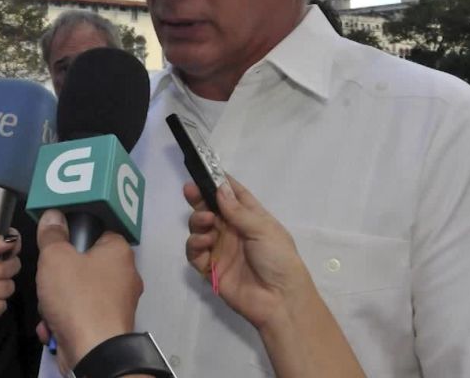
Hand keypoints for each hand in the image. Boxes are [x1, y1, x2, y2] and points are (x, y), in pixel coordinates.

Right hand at [34, 209, 141, 369]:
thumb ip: (52, 234)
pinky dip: (65, 319)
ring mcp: (118, 303)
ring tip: (50, 309)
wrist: (93, 352)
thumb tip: (53, 216)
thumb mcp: (55, 258)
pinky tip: (53, 326)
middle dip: (59, 276)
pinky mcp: (109, 325)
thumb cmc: (77, 297)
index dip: (74, 237)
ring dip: (57, 301)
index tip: (56, 247)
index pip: (97, 231)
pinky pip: (82, 313)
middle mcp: (126, 275)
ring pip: (79, 291)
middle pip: (84, 264)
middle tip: (49, 280)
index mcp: (119, 251)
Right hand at [184, 176, 314, 331]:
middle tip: (190, 191)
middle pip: (210, 209)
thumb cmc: (278, 259)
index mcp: (250, 218)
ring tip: (206, 222)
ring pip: (199, 228)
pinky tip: (204, 243)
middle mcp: (233, 231)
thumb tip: (220, 188)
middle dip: (199, 199)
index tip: (204, 169)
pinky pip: (194, 252)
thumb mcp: (263, 229)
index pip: (233, 195)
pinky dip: (195, 245)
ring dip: (197, 221)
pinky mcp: (210, 268)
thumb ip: (238, 211)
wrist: (279, 300)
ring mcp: (220, 249)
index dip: (219, 182)